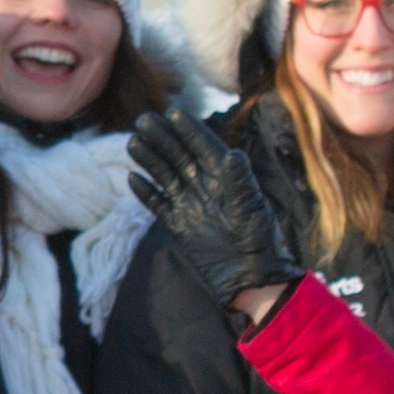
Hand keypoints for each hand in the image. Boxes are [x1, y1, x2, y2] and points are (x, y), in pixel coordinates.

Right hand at [131, 111, 302, 313]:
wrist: (251, 280)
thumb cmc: (261, 243)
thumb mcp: (253, 210)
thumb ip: (240, 182)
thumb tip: (231, 153)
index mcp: (227, 179)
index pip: (205, 148)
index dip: (190, 130)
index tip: (174, 113)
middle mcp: (207, 188)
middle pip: (180, 157)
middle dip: (163, 138)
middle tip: (143, 119)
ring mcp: (191, 206)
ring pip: (166, 176)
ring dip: (150, 159)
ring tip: (132, 142)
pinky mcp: (180, 226)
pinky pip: (159, 205)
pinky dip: (146, 193)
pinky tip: (133, 178)